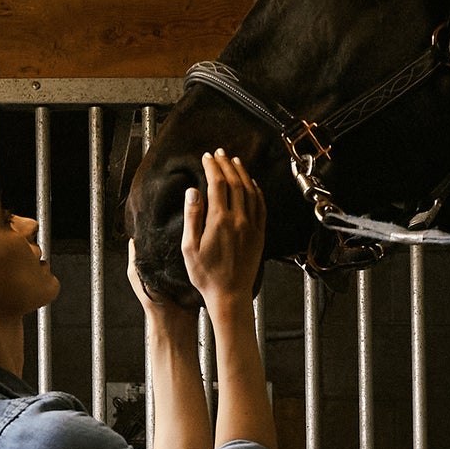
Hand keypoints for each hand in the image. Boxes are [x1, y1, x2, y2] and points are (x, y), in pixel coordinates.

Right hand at [180, 149, 264, 314]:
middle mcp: (239, 220)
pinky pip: (260, 206)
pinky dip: (256, 190)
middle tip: (220, 153)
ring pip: (249, 191)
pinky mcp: (259, 234)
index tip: (207, 157)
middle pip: (234, 183)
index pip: (217, 184)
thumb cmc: (206, 275)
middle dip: (226, 165)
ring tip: (235, 161)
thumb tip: (193, 191)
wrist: (230, 295)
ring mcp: (252, 226)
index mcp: (219, 221)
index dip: (212, 167)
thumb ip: (192, 217)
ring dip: (242, 174)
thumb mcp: (189, 248)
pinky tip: (252, 184)